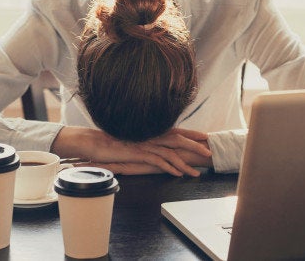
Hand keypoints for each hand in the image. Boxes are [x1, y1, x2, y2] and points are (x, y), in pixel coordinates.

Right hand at [51, 127, 211, 176]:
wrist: (94, 143)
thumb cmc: (112, 143)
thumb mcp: (132, 141)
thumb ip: (144, 142)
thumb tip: (154, 147)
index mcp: (150, 131)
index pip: (176, 131)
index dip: (191, 133)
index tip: (205, 136)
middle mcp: (150, 135)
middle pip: (178, 139)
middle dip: (196, 145)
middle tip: (210, 152)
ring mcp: (145, 144)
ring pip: (171, 152)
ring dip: (186, 162)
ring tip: (198, 171)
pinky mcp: (138, 153)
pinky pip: (158, 160)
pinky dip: (170, 167)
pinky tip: (178, 173)